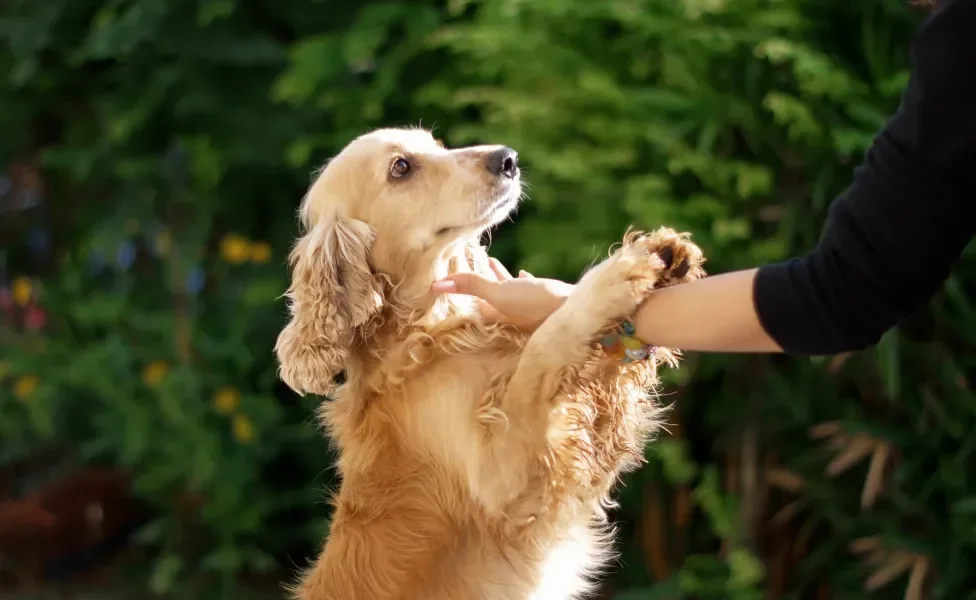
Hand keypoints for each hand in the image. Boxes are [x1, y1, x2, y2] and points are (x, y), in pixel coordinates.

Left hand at [430, 258, 574, 331]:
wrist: (577, 310)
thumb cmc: (537, 304)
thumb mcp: (499, 293)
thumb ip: (471, 286)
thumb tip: (435, 285)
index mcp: (498, 314)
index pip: (472, 304)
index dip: (460, 293)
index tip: (450, 281)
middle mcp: (512, 313)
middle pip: (489, 296)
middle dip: (477, 283)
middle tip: (466, 269)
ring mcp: (530, 308)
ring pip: (508, 290)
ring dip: (498, 277)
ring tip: (490, 262)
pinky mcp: (546, 300)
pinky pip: (530, 289)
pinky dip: (523, 280)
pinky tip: (524, 273)